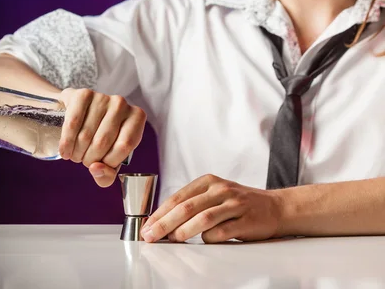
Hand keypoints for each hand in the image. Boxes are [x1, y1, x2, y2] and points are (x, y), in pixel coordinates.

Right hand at [58, 88, 145, 186]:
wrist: (80, 113)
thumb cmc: (100, 138)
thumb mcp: (109, 159)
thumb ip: (107, 174)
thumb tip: (96, 169)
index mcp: (136, 118)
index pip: (124, 146)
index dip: (109, 162)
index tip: (100, 165)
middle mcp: (122, 103)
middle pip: (102, 142)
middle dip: (89, 159)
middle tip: (84, 161)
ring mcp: (102, 97)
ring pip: (86, 135)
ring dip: (76, 153)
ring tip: (75, 155)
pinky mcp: (83, 94)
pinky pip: (72, 123)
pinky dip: (66, 142)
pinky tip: (65, 150)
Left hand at [140, 174, 282, 242]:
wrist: (275, 207)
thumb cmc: (240, 203)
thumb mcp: (215, 195)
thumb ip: (193, 204)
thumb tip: (163, 221)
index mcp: (209, 181)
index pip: (179, 196)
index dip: (160, 212)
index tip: (147, 226)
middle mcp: (221, 190)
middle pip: (187, 207)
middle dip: (165, 222)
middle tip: (151, 235)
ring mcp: (234, 204)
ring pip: (203, 217)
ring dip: (184, 230)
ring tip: (172, 239)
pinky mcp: (245, 220)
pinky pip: (222, 231)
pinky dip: (209, 238)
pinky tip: (204, 241)